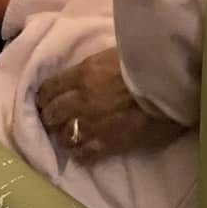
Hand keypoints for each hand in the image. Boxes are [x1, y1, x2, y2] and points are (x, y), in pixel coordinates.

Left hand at [35, 48, 182, 162]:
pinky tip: (77, 154)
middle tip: (47, 118)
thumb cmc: (143, 62)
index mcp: (82, 73)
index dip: (43, 94)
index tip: (41, 98)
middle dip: (48, 115)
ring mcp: (94, 124)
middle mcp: (81, 100)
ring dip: (61, 135)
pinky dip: (79, 153)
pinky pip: (87, 153)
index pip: (51, 86)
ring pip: (66, 135)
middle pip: (53, 112)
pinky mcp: (110, 143)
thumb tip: (87, 71)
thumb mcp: (111, 53)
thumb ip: (94, 65)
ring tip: (61, 136)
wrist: (165, 85)